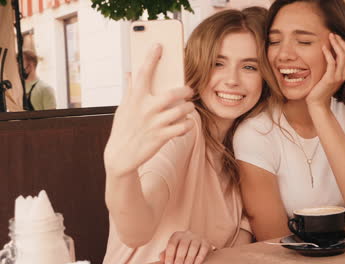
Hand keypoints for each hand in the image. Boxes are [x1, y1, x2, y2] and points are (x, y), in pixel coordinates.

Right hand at [104, 44, 194, 176]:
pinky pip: (183, 127)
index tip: (158, 45)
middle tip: (188, 91)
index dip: (151, 57)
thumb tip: (128, 72)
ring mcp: (155, 123)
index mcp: (135, 98)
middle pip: (174, 93)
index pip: (144, 73)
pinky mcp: (162, 137)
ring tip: (187, 108)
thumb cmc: (123, 129)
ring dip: (188, 108)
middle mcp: (146, 109)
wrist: (121, 156)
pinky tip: (185, 124)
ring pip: (182, 111)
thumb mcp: (123, 108)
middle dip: (185, 91)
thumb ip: (129, 90)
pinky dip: (188, 124)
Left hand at [159, 231, 214, 263]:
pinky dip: (199, 258)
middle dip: (179, 258)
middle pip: (183, 246)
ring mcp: (197, 237)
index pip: (172, 244)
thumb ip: (166, 254)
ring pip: (193, 247)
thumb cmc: (181, 250)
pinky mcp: (206, 242)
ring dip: (189, 259)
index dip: (169, 256)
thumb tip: (161, 258)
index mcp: (177, 235)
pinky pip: (203, 249)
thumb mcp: (173, 251)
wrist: (198, 247)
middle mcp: (187, 234)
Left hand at [306, 33, 344, 108]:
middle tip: (333, 34)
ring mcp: (338, 77)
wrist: (317, 104)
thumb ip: (329, 69)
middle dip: (340, 42)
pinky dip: (328, 54)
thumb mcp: (327, 78)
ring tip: (330, 37)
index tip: (336, 37)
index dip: (343, 45)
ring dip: (336, 45)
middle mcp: (343, 74)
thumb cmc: (319, 91)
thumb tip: (326, 58)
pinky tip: (323, 48)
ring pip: (342, 56)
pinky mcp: (330, 79)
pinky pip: (332, 63)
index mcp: (344, 73)